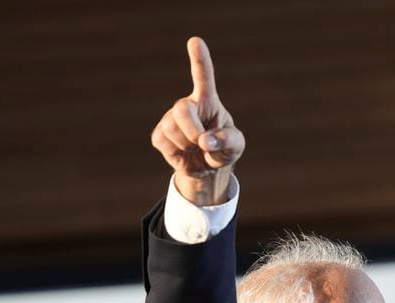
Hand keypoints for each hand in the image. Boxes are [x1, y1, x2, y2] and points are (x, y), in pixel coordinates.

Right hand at [151, 37, 244, 205]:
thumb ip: (228, 141)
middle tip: (202, 142)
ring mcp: (170, 118)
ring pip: (171, 128)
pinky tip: (182, 152)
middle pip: (181, 109)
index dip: (199, 59)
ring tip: (194, 147)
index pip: (203, 77)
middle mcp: (188, 105)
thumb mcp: (235, 147)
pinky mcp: (159, 134)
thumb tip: (206, 140)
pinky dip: (176, 152)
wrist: (206, 168)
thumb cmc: (222, 149)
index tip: (195, 41)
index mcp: (208, 101)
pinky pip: (163, 142)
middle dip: (192, 130)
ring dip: (186, 144)